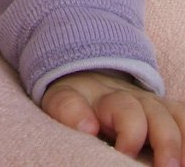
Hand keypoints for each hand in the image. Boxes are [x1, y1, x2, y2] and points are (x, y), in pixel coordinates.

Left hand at [41, 70, 184, 166]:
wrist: (89, 77)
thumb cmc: (77, 100)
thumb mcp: (62, 100)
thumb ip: (69, 110)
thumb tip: (88, 127)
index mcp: (108, 98)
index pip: (126, 110)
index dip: (131, 133)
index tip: (125, 153)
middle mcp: (136, 99)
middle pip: (158, 114)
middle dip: (165, 141)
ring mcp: (154, 105)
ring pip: (176, 115)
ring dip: (183, 140)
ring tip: (182, 164)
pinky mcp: (167, 112)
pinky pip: (183, 117)